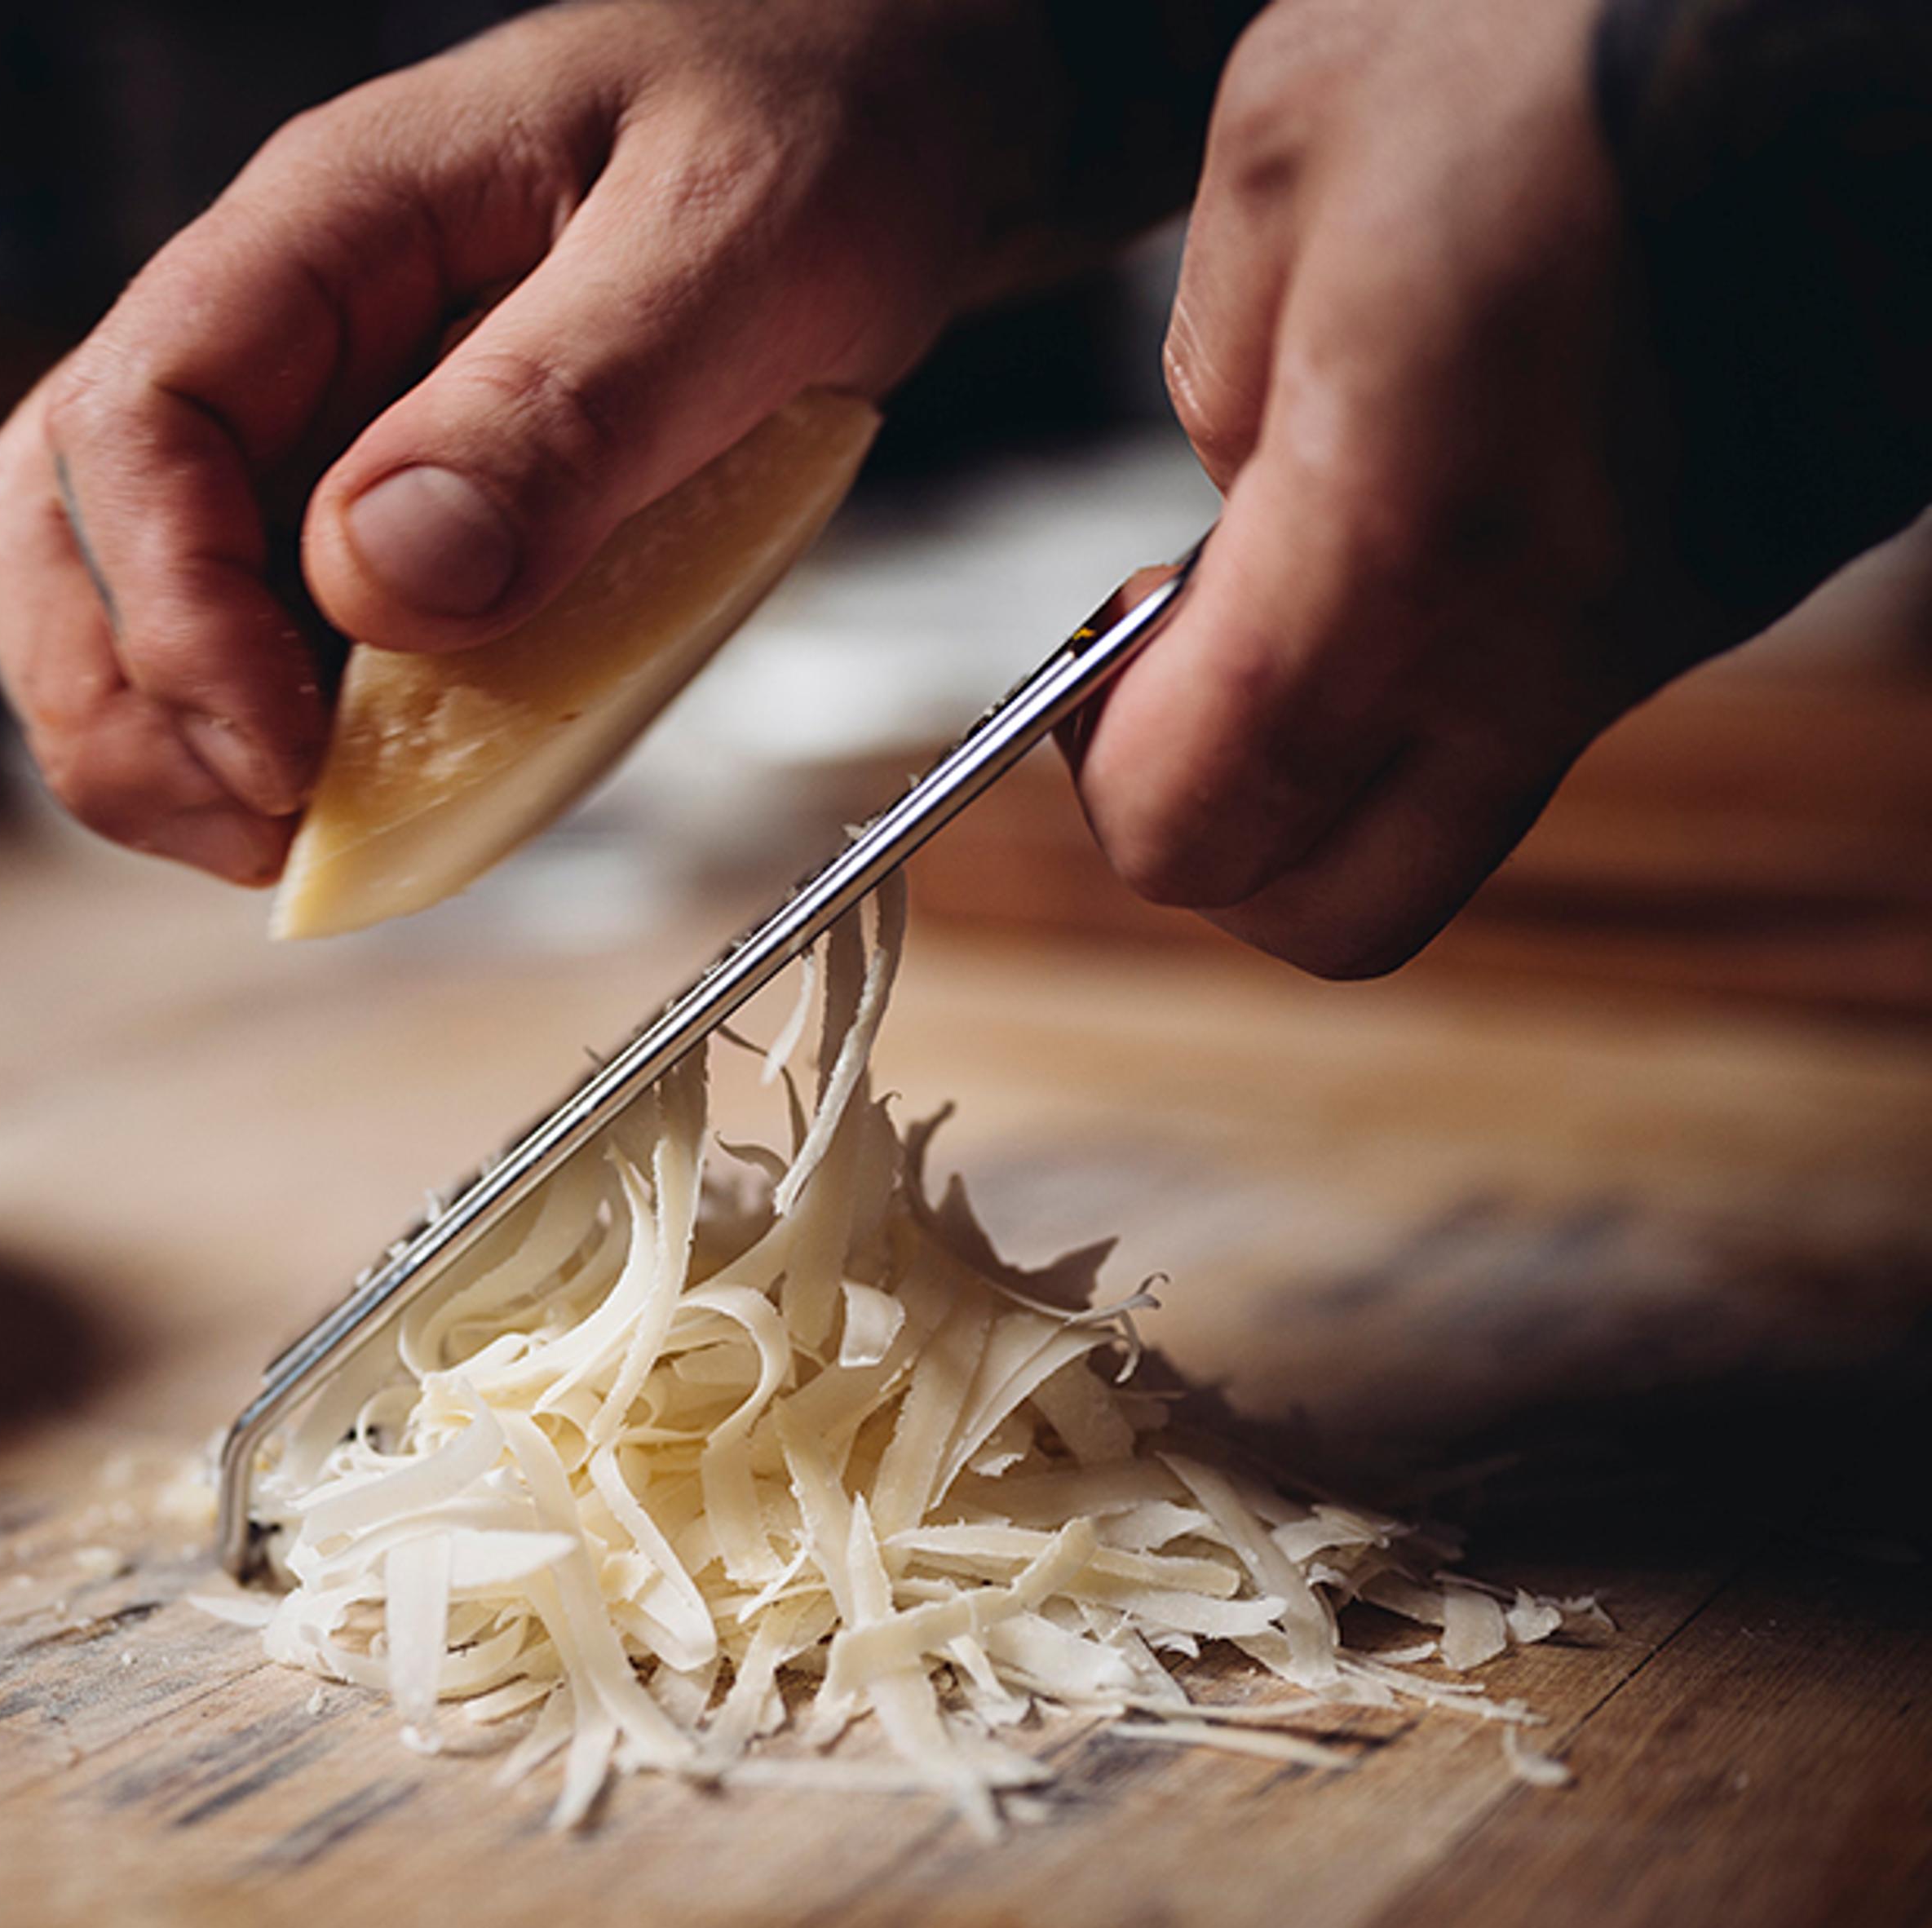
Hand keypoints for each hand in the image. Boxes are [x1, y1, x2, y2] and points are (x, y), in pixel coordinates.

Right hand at [0, 0, 1032, 883]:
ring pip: (109, 589)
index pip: (141, 419)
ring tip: (297, 834)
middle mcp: (273, 322)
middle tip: (269, 832)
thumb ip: (565, 407)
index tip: (286, 755)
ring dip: (165, 740)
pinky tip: (367, 790)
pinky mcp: (357, 503)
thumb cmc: (807, 135)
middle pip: (52, 521)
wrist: (879, 120)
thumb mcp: (732, 246)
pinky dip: (268, 736)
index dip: (176, 615)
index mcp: (329, 223)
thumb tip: (390, 581)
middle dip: (122, 707)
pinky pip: (245, 628)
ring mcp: (302, 416)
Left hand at [1073, 0, 1726, 977]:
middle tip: (1196, 668)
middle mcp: (1551, 637)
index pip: (1190, 831)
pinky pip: (1570, 686)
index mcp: (1403, 544)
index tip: (1100, 660)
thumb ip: (1217, 364)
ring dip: (1361, 733)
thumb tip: (1235, 480)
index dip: (1103, 771)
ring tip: (1338, 535)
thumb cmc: (1588, 21)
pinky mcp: (1750, 571)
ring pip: (1462, 807)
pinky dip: (1484, 637)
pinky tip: (1476, 464)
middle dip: (1230, 831)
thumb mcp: (1291, 142)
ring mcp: (1670, 623)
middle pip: (1335, 915)